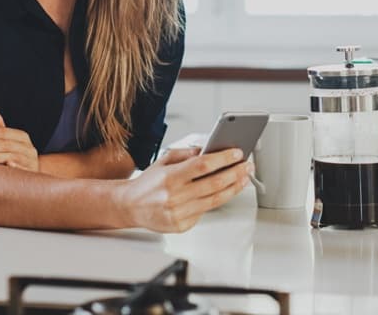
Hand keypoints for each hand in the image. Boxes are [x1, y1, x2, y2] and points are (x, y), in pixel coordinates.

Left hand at [0, 112, 39, 172]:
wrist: (35, 178)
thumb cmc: (17, 158)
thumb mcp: (10, 143)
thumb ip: (0, 131)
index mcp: (21, 136)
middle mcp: (27, 147)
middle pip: (2, 143)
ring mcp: (30, 160)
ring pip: (9, 155)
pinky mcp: (31, 174)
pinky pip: (20, 170)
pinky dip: (12, 167)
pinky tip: (1, 167)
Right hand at [117, 147, 251, 232]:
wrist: (130, 206)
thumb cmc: (148, 183)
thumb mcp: (163, 161)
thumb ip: (186, 154)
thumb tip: (208, 150)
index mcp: (170, 177)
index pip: (203, 165)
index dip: (223, 158)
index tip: (237, 153)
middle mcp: (175, 196)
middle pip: (214, 183)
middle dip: (235, 173)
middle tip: (247, 166)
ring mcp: (179, 213)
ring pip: (215, 200)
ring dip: (233, 188)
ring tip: (243, 179)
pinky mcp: (182, 225)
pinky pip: (205, 212)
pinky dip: (217, 201)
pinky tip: (225, 192)